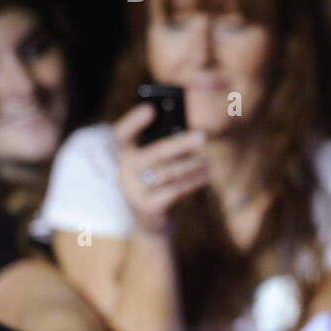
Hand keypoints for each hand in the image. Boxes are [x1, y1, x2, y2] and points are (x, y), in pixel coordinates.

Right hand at [114, 104, 209, 235]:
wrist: (150, 222)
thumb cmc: (158, 184)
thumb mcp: (157, 165)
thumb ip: (165, 148)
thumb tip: (191, 134)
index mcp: (125, 155)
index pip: (122, 134)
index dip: (134, 122)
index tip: (150, 109)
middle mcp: (124, 172)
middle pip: (154, 154)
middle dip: (180, 144)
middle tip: (202, 136)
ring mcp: (134, 191)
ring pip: (167, 174)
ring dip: (191, 166)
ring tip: (207, 162)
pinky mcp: (147, 207)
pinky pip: (174, 191)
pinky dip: (192, 182)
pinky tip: (206, 176)